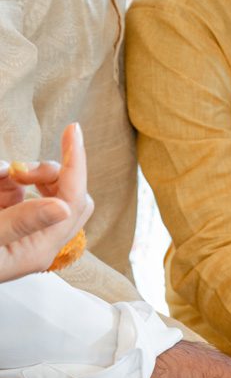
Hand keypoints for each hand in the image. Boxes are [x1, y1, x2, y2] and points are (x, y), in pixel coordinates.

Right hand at [0, 124, 93, 281]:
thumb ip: (23, 221)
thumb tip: (63, 207)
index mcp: (40, 248)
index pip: (74, 200)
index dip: (76, 163)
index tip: (73, 130)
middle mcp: (37, 238)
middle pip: (70, 194)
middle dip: (51, 172)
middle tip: (19, 173)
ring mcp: (20, 225)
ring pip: (42, 187)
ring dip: (24, 173)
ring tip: (2, 177)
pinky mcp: (3, 214)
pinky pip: (16, 187)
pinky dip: (6, 177)